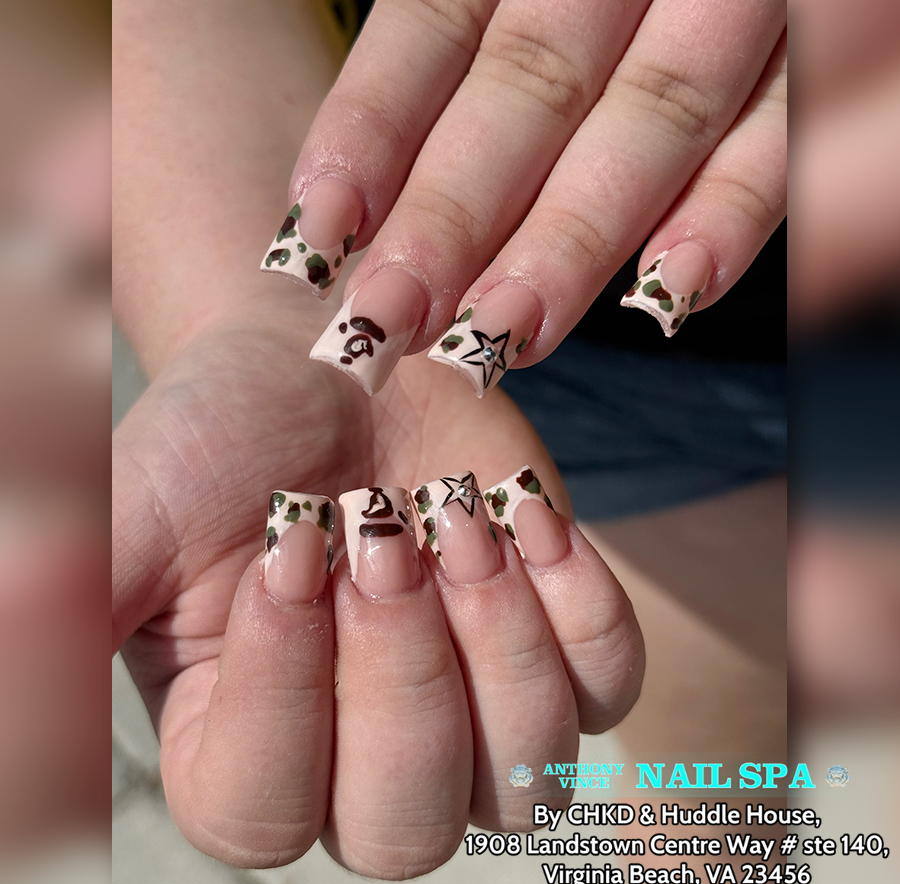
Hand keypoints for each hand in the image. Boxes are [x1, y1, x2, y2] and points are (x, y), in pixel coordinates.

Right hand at [113, 308, 643, 875]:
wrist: (332, 369)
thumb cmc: (225, 440)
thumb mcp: (130, 517)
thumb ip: (70, 607)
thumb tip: (28, 618)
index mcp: (241, 754)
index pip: (263, 808)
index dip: (281, 686)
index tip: (288, 543)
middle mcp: (362, 762)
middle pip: (406, 824)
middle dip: (400, 670)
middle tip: (381, 526)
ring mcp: (474, 712)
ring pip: (527, 776)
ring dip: (495, 637)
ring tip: (451, 511)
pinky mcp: (554, 647)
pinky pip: (606, 684)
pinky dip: (577, 603)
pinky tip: (520, 512)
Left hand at [269, 0, 785, 394]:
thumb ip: (457, 58)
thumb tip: (351, 202)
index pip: (432, 27)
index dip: (369, 132)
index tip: (311, 242)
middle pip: (527, 90)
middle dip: (453, 216)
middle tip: (385, 324)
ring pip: (647, 119)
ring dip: (569, 240)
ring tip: (501, 339)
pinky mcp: (808, 51)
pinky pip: (779, 135)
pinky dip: (732, 212)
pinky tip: (669, 295)